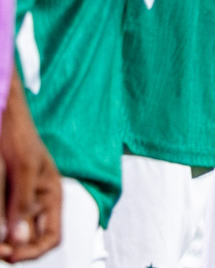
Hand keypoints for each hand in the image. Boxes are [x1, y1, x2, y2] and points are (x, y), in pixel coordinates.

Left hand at [0, 82, 62, 261]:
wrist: (4, 119)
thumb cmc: (20, 136)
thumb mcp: (24, 170)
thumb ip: (23, 202)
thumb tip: (18, 237)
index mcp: (51, 196)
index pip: (51, 237)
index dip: (35, 251)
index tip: (13, 255)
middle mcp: (36, 202)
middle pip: (29, 239)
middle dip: (14, 247)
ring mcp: (18, 200)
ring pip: (11, 231)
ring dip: (2, 236)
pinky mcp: (3, 197)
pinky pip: (2, 217)